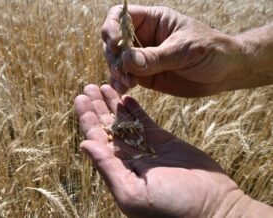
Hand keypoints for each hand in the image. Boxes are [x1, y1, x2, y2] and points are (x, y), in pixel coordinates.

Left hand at [75, 84, 252, 217]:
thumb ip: (107, 168)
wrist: (211, 207)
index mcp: (117, 170)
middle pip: (107, 127)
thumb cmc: (170, 208)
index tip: (79, 99)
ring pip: (124, 120)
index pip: (96, 139)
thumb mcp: (132, 192)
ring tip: (103, 85)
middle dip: (97, 107)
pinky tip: (125, 96)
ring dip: (113, 104)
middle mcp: (128, 157)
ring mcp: (145, 147)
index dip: (87, 119)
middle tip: (87, 88)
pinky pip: (144, 120)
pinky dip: (134, 108)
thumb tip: (83, 145)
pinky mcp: (162, 139)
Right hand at [101, 5, 249, 96]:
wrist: (225, 72)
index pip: (120, 15)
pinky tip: (124, 90)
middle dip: (113, 55)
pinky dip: (120, 84)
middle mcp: (143, 37)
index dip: (112, 28)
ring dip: (116, 72)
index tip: (116, 45)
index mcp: (153, 20)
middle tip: (123, 71)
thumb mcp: (184, 50)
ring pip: (116, 61)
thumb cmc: (210, 51)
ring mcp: (142, 57)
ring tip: (127, 84)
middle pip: (112, 40)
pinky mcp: (145, 76)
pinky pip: (124, 78)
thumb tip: (126, 61)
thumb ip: (155, 56)